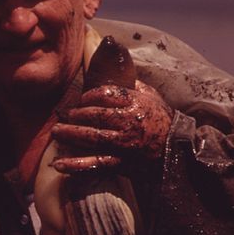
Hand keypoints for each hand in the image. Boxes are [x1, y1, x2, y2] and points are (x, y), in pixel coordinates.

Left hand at [51, 80, 173, 172]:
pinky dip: (75, 165)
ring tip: (57, 132)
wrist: (176, 151)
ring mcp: (123, 144)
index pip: (104, 94)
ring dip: (70, 134)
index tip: (81, 100)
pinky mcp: (120, 163)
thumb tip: (116, 70)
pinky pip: (94, 163)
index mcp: (135, 103)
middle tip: (63, 116)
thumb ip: (132, 84)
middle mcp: (128, 122)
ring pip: (91, 137)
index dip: (88, 97)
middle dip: (75, 115)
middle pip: (94, 115)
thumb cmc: (162, 121)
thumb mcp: (152, 96)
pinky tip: (59, 164)